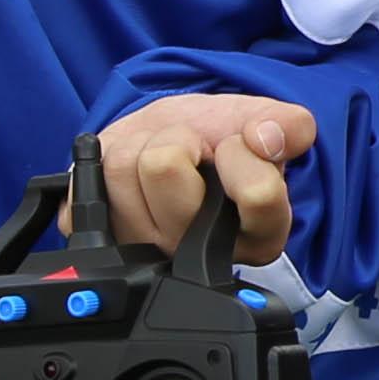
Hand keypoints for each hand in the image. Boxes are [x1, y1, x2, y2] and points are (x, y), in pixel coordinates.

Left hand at [96, 93, 313, 269]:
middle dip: (177, 137)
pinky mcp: (102, 238)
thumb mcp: (266, 123)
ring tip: (163, 158)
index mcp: (257, 235)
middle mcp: (199, 255)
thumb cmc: (221, 139)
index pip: (256, 193)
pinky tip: (133, 175)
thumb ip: (289, 126)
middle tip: (193, 150)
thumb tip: (266, 138)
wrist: (172, 142)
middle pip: (164, 167)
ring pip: (122, 166)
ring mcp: (146, 251)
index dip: (242, 149)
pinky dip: (105, 160)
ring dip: (141, 144)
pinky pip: (89, 179)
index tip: (237, 145)